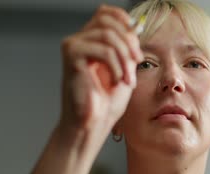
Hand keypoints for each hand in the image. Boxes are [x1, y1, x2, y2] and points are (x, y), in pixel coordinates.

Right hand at [58, 5, 142, 134]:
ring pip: (107, 34)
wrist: (93, 124)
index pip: (105, 13)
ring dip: (124, 57)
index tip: (137, 42)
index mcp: (91, 41)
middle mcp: (80, 40)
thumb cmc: (106, 102)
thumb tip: (134, 27)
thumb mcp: (125, 68)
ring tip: (128, 79)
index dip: (124, 20)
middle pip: (106, 19)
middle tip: (137, 61)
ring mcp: (74, 46)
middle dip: (128, 40)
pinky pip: (103, 50)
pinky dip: (116, 66)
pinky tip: (117, 81)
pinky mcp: (71, 55)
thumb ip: (127, 47)